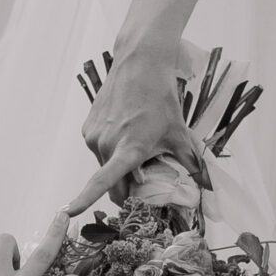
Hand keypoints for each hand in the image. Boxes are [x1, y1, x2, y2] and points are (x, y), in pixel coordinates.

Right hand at [65, 49, 202, 216]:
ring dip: (119, 166)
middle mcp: (105, 145)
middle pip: (111, 183)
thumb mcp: (179, 133)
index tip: (69, 211)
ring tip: (137, 142)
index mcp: (128, 149)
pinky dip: (111, 150)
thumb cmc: (161, 98)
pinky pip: (99, 150)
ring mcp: (94, 136)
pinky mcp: (88, 128)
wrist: (140, 63)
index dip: (85, 199)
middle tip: (145, 173)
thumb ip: (191, 162)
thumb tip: (206, 184)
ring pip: (105, 166)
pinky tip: (125, 131)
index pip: (102, 181)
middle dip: (126, 186)